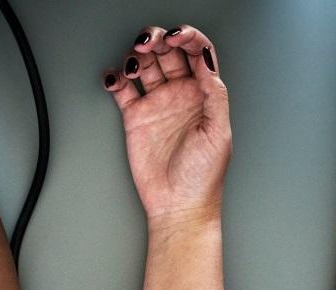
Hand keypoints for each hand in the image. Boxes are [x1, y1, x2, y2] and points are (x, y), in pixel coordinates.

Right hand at [103, 25, 230, 226]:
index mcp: (204, 93)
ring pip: (144, 64)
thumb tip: (207, 60)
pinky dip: (115, 77)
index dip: (188, 37)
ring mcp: (157, 103)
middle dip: (158, 39)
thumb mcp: (219, 132)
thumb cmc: (203, 177)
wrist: (178, 205)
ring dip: (136, 54)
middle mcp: (180, 94)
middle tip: (148, 43)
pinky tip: (115, 77)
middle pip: (168, 51)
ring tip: (132, 62)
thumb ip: (215, 94)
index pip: (197, 52)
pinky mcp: (135, 117)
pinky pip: (123, 89)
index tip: (176, 37)